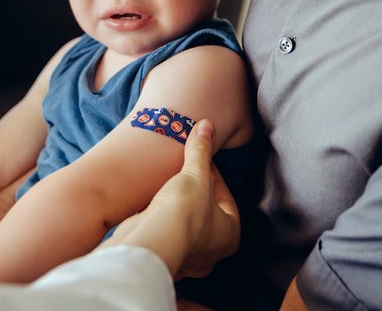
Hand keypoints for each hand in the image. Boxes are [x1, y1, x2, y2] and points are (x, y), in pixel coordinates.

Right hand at [103, 119, 240, 278]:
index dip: (211, 172)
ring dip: (177, 205)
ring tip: (166, 184)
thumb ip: (201, 150)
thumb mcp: (196, 175)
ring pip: (186, 223)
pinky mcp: (164, 254)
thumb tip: (207, 125)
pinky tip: (152, 203)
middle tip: (184, 171)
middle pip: (206, 210)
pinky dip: (162, 217)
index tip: (199, 157)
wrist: (151, 240)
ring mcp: (188, 257)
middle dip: (195, 190)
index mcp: (230, 234)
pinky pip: (168, 231)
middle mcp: (212, 251)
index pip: (225, 196)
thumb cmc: (184, 211)